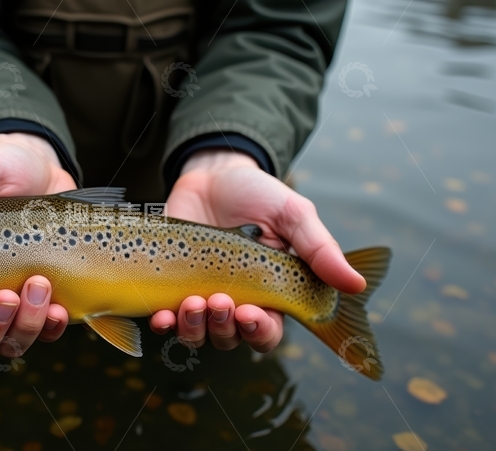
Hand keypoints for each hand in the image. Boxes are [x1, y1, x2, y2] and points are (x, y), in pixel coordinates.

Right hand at [0, 132, 74, 355]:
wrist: (46, 170)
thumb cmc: (2, 171)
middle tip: (6, 296)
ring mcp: (12, 305)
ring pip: (10, 343)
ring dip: (24, 325)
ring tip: (39, 285)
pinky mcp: (46, 302)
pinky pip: (47, 333)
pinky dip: (52, 327)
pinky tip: (59, 309)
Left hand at [150, 150, 365, 352]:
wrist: (211, 174)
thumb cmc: (258, 194)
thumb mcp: (293, 215)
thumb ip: (319, 250)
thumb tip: (355, 286)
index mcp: (270, 294)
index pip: (268, 331)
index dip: (260, 331)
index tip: (252, 314)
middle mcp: (235, 301)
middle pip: (232, 338)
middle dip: (225, 328)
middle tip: (221, 302)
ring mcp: (201, 295)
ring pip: (198, 334)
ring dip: (194, 329)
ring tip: (193, 304)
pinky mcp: (171, 287)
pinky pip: (166, 318)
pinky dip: (163, 324)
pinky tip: (162, 317)